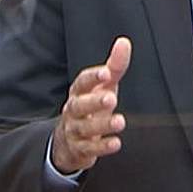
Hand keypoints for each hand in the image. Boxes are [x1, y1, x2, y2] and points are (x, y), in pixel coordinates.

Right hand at [51, 37, 131, 173]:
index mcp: (79, 91)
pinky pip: (88, 149)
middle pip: (79, 105)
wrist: (69, 139)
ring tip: (120, 121)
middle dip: (94, 101)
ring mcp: (74, 129)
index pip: (82, 82)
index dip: (93, 77)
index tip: (106, 73)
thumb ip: (114, 66)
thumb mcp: (103, 86)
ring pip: (84, 128)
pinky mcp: (79, 149)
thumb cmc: (90, 107)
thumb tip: (124, 42)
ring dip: (102, 125)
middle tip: (111, 98)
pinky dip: (102, 147)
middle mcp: (73, 109)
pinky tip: (115, 143)